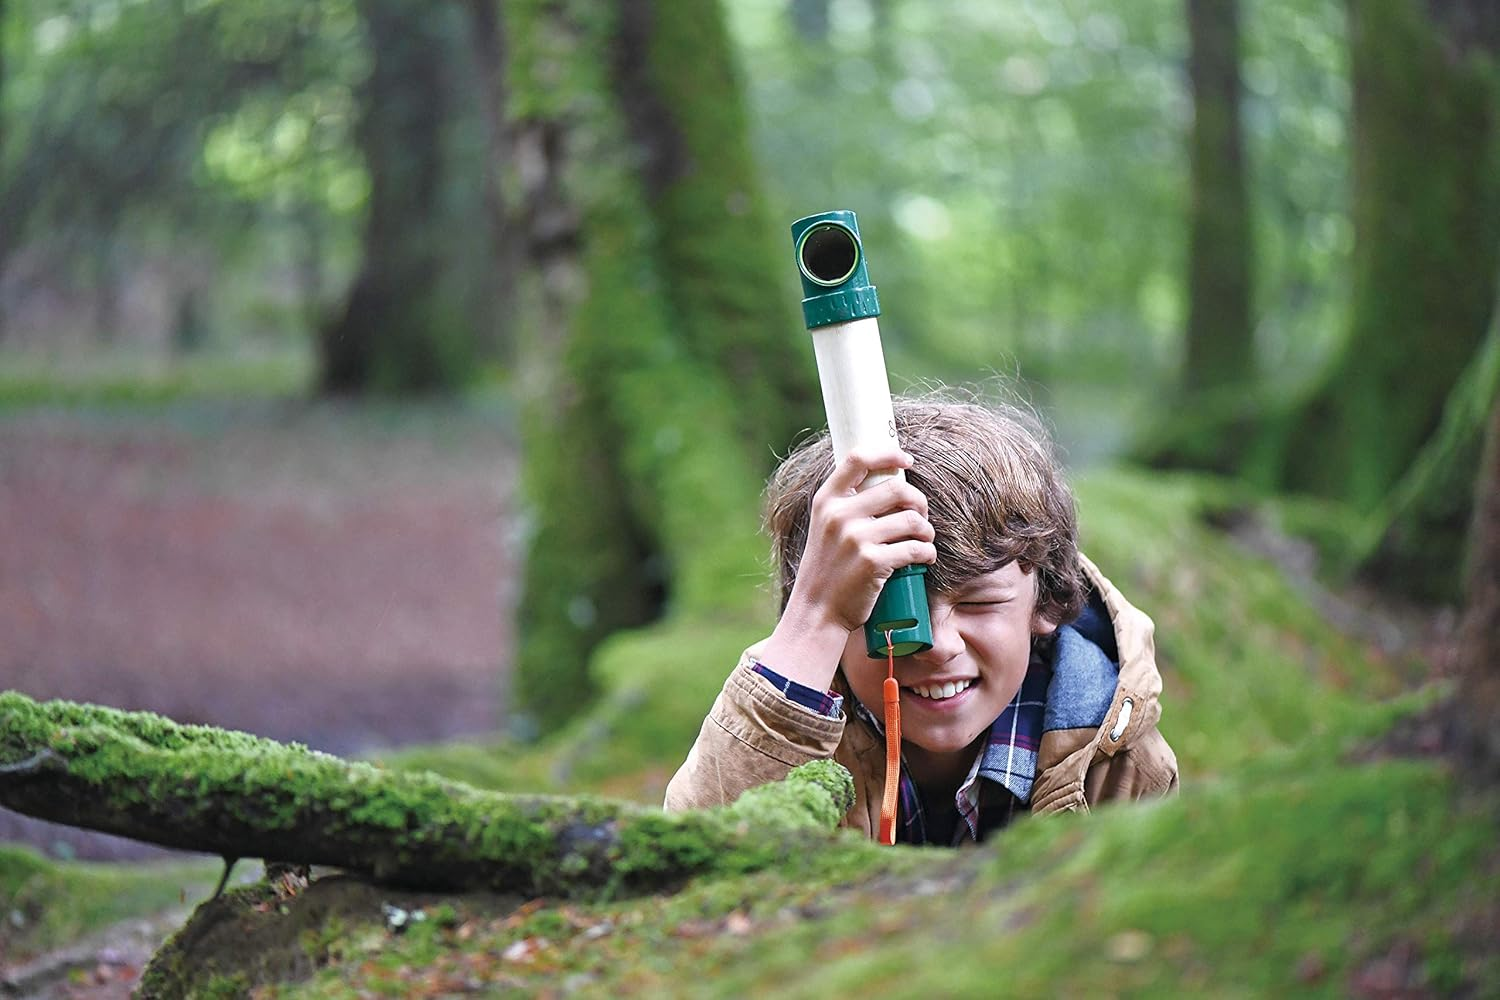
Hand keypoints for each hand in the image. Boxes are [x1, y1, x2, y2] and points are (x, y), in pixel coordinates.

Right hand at [753, 448, 936, 688]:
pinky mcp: (873, 563)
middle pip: (897, 488)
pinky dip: (927, 553)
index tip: (906, 459)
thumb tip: (889, 483)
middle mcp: (839, 516)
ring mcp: (856, 539)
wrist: (817, 610)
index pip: (857, 459)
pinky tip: (925, 558)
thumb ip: (847, 505)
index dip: (887, 453)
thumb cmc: (827, 568)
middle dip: (918, 501)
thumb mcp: (825, 527)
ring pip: (912, 520)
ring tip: (924, 540)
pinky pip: (916, 548)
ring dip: (926, 530)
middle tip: (920, 516)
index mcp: (826, 501)